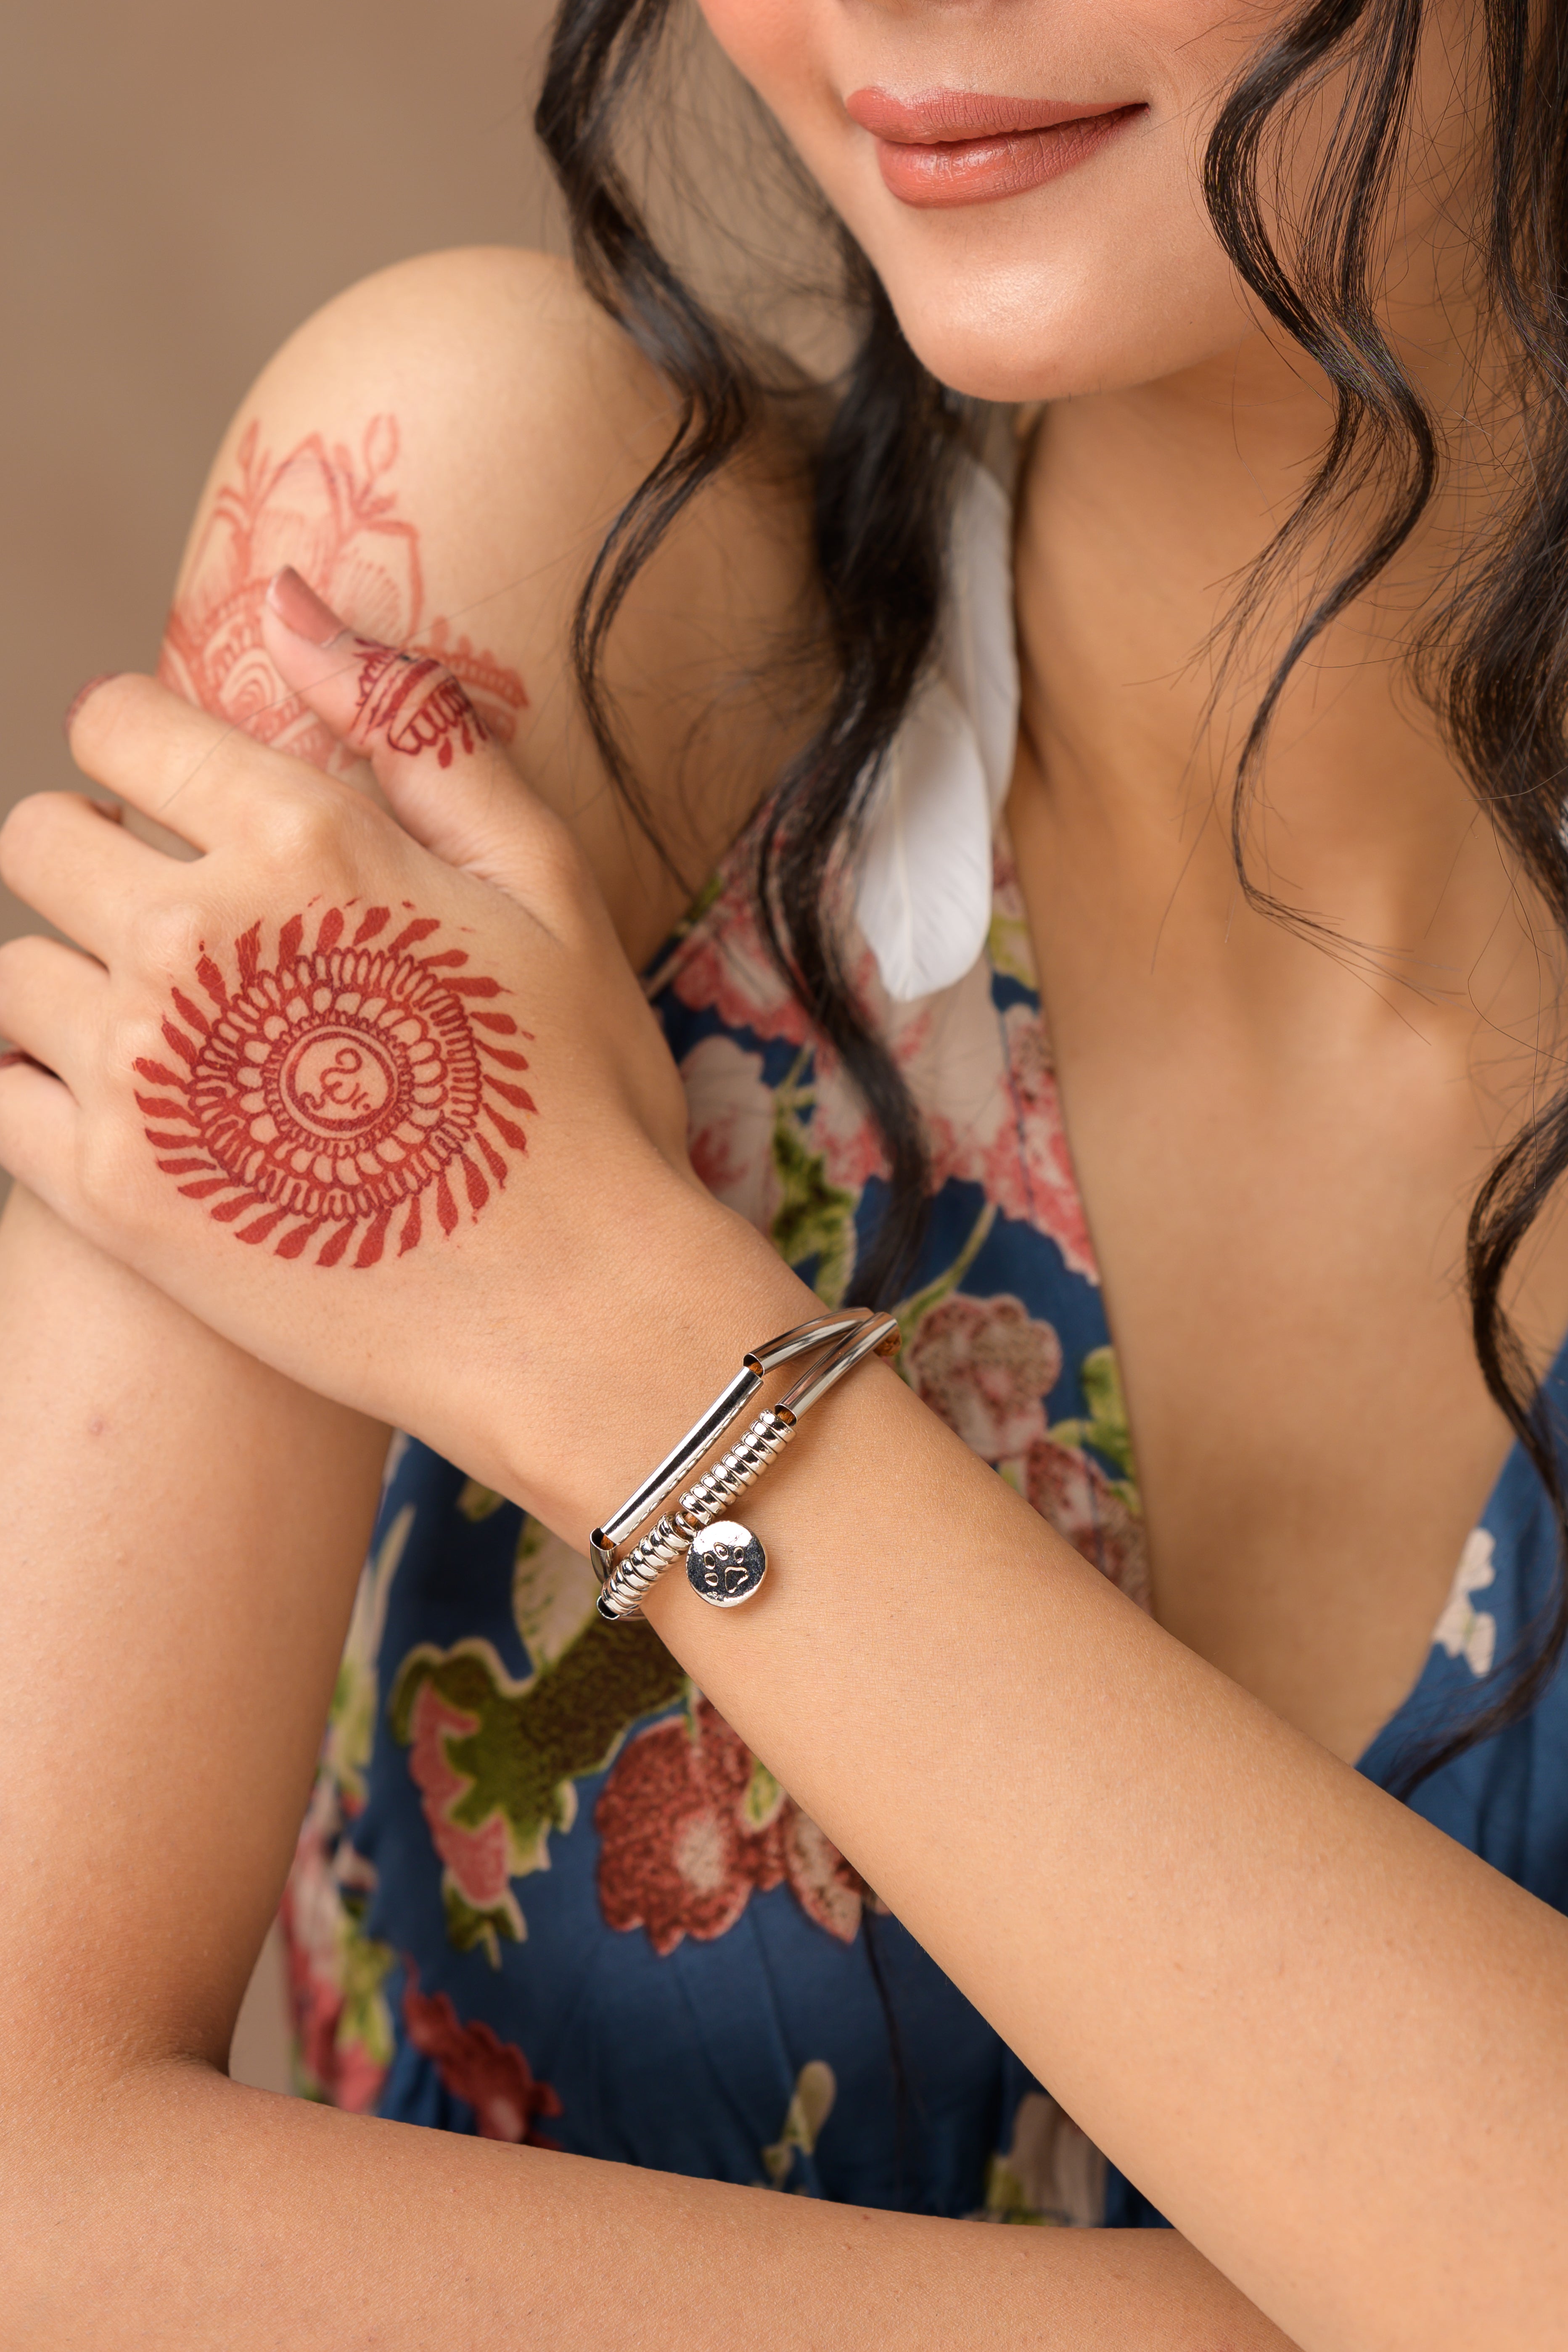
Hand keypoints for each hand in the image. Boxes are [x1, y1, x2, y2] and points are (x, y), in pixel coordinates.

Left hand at [0, 571, 751, 1526]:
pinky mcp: (109, 1193)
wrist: (578, 1312)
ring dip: (73, 990)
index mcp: (303, 837)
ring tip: (181, 1049)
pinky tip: (133, 1120)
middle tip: (195, 944)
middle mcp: (195, 934)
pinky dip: (38, 1094)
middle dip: (99, 868)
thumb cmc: (580, 1096)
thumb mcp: (545, 887)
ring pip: (10, 973)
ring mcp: (139, 1068)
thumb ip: (419, 733)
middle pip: (40, 841)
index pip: (118, 723)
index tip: (187, 809)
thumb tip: (286, 599)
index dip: (149, 754)